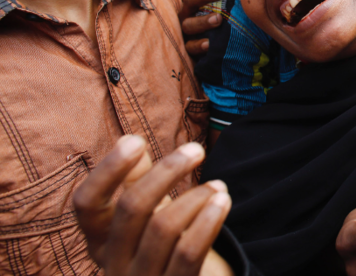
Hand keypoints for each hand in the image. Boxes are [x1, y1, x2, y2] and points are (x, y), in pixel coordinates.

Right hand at [73, 136, 232, 275]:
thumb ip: (136, 180)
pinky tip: (223, 203)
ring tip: (219, 186)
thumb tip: (128, 138)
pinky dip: (208, 221)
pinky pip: (188, 253)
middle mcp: (112, 264)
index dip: (107, 170)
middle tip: (196, 149)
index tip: (137, 141)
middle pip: (131, 207)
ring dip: (196, 197)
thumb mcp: (147, 216)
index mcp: (99, 240)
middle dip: (167, 171)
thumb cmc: (164, 248)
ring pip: (163, 227)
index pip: (86, 204)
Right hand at [180, 0, 227, 56]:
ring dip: (203, 21)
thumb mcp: (223, 2)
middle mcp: (187, 9)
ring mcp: (186, 28)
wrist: (208, 47)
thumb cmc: (219, 18)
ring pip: (189, 23)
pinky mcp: (188, 46)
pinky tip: (208, 44)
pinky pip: (190, 46)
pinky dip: (198, 45)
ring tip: (217, 19)